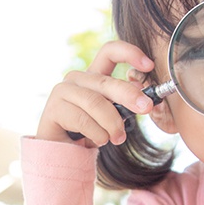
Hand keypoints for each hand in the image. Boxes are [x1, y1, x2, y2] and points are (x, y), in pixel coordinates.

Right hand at [36, 41, 154, 146]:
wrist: (63, 152)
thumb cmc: (90, 132)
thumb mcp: (112, 115)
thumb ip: (125, 103)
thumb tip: (144, 97)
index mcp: (94, 76)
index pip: (109, 52)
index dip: (129, 53)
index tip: (149, 65)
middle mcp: (77, 79)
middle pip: (106, 82)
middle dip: (129, 95)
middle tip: (146, 108)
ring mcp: (63, 91)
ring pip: (95, 103)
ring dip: (112, 123)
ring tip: (118, 138)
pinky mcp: (54, 109)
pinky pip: (83, 120)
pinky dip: (97, 133)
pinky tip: (101, 140)